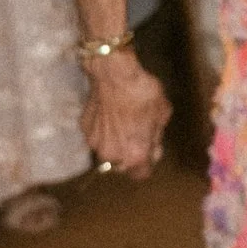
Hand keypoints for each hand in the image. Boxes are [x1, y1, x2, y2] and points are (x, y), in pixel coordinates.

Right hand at [82, 51, 170, 181]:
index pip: (141, 174)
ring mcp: (94, 142)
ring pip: (107, 149)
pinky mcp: (84, 128)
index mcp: (134, 155)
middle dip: (129, 153)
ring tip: (122, 121)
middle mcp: (111, 155)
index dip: (148, 162)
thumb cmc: (142, 93)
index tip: (151, 149)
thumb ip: (156, 137)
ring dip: (115, 141)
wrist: (114, 73)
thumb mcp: (162, 115)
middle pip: (122, 164)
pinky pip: (96, 135)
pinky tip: (110, 112)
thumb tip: (153, 147)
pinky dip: (103, 128)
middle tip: (136, 133)